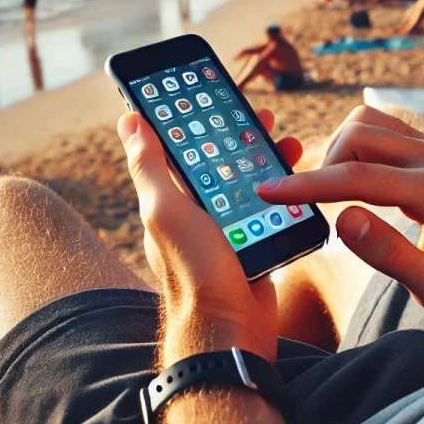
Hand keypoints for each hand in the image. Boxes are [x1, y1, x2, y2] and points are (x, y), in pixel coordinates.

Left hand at [118, 109, 302, 365]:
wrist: (230, 329)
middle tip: (259, 113)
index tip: (210, 94)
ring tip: (284, 138)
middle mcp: (194, 209)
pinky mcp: (251, 240)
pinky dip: (278, 187)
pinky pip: (265, 206)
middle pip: (217, 159)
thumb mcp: (165, 210)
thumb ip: (149, 165)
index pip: (177, 147)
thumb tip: (128, 118)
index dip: (191, 119)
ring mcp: (224, 226)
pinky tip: (296, 175)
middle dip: (236, 134)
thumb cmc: (194, 269)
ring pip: (244, 180)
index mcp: (170, 198)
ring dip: (262, 157)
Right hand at [258, 106, 423, 328]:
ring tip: (334, 192)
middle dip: (322, 168)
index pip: (356, 177)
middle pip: (356, 137)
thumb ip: (388, 253)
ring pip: (364, 122)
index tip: (268, 191)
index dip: (306, 185)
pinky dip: (353, 144)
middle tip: (312, 204)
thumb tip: (341, 218)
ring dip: (338, 152)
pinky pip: (378, 126)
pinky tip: (352, 176)